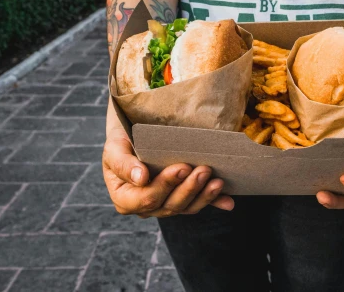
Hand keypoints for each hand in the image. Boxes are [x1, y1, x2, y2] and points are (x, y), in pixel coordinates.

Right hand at [102, 101, 233, 217]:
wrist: (133, 137)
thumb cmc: (121, 141)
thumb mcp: (114, 148)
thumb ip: (124, 164)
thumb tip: (141, 178)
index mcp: (125, 198)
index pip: (146, 198)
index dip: (165, 185)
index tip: (181, 168)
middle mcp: (145, 207)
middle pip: (169, 205)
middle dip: (188, 188)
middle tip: (202, 169)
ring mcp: (164, 204)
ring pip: (185, 207)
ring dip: (203, 196)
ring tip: (217, 181)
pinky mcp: (182, 199)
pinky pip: (198, 204)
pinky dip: (214, 202)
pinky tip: (229, 203)